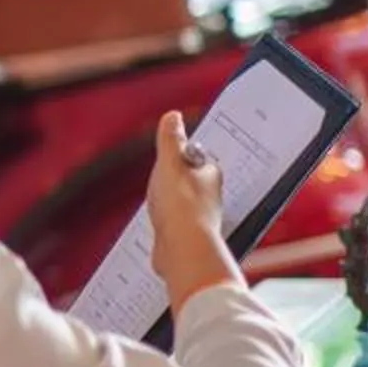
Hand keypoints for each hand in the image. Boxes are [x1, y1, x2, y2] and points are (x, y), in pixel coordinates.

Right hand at [145, 111, 238, 310]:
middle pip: (193, 182)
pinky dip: (167, 222)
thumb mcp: (169, 164)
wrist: (182, 249)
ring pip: (185, 204)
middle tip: (163, 174)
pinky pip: (176, 225)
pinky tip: (158, 222)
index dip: (184, 155)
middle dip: (178, 179)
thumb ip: (170, 140)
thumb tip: (173, 117)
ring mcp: (198, 219)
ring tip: (158, 199)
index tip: (173, 151)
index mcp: (209, 175)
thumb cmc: (182, 207)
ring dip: (173, 202)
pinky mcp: (186, 238)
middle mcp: (209, 197)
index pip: (199, 158)